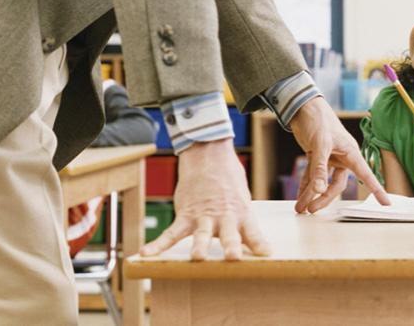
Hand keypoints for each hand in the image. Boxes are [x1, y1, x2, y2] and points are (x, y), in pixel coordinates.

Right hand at [140, 138, 266, 260]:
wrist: (208, 156)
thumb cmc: (228, 180)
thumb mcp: (241, 199)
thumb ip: (243, 222)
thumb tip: (253, 244)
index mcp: (241, 212)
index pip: (253, 231)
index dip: (259, 243)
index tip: (266, 253)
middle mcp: (224, 216)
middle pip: (228, 233)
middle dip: (231, 246)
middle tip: (233, 257)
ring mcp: (203, 216)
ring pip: (201, 233)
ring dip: (200, 245)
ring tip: (197, 258)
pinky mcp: (185, 214)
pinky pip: (171, 232)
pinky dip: (158, 244)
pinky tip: (147, 254)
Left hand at [290, 96, 389, 212]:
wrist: (303, 108)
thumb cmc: (318, 120)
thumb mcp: (320, 144)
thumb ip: (319, 168)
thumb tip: (318, 190)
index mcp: (350, 152)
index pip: (366, 174)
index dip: (377, 189)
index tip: (386, 203)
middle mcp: (342, 157)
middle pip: (337, 185)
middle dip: (324, 198)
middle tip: (311, 209)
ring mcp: (329, 158)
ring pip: (322, 181)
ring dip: (311, 194)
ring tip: (300, 207)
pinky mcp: (317, 156)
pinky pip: (312, 175)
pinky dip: (306, 185)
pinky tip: (300, 196)